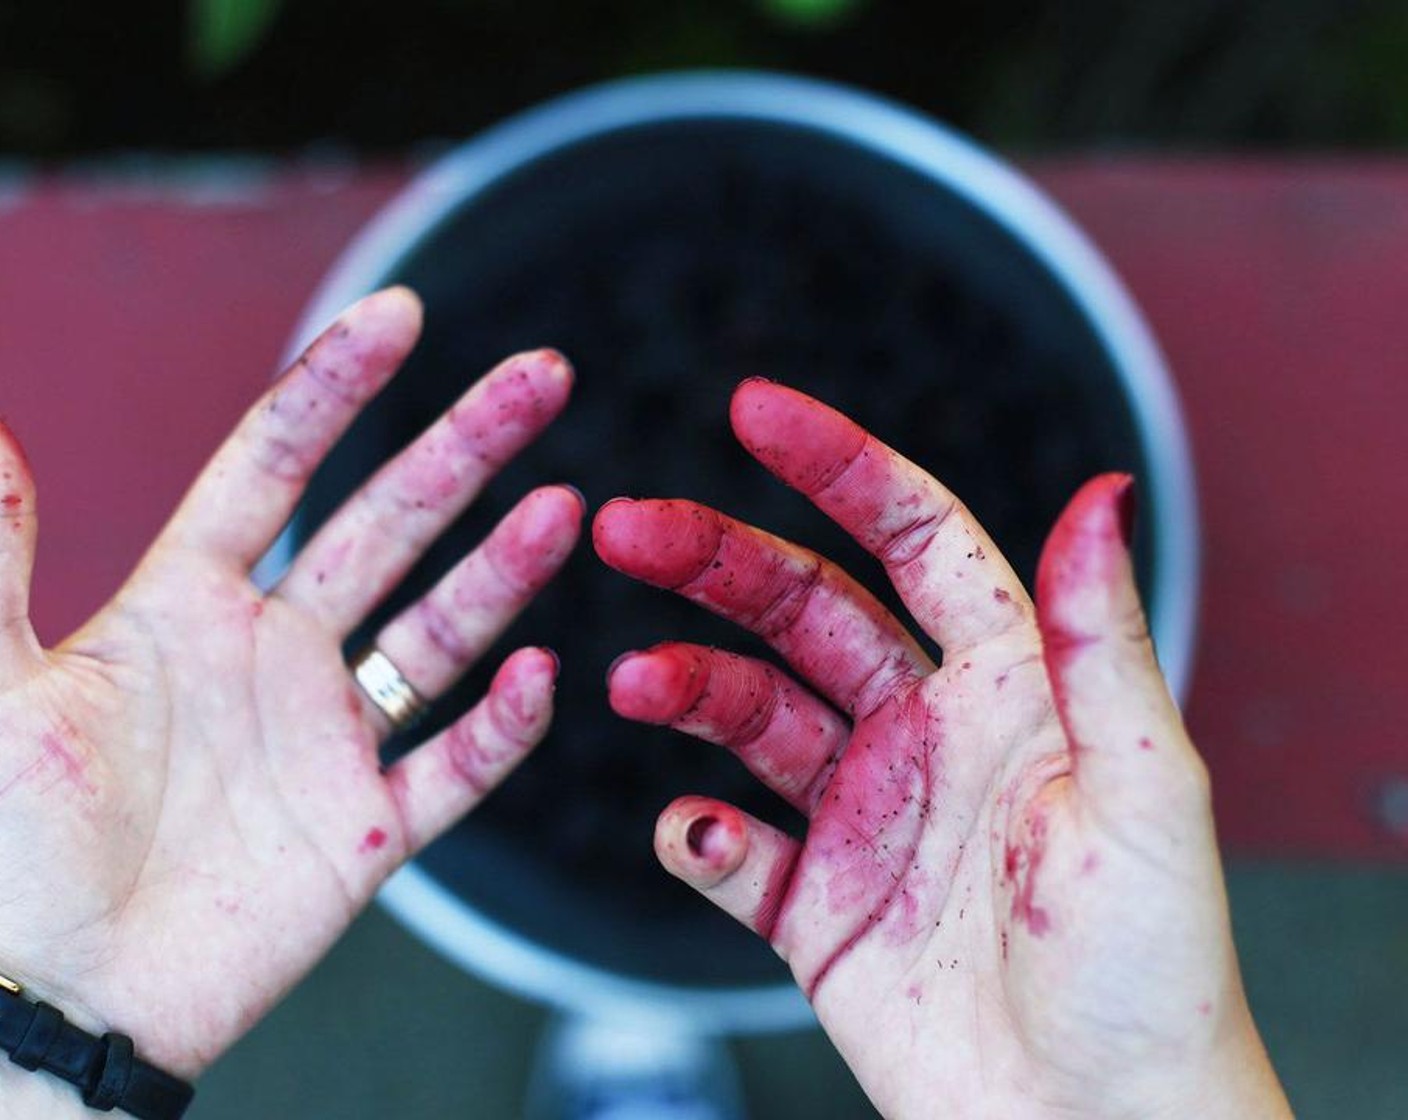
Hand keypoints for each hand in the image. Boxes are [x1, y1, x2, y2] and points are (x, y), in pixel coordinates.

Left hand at [0, 288, 580, 1083]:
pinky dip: (501, 728)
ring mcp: (329, 739)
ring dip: (504, 571)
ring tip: (563, 507)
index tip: (401, 317)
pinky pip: (454, 768)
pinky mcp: (367, 829)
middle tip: (538, 381)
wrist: (48, 1002)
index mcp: (188, 606)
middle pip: (389, 527)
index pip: (274, 468)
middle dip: (465, 448)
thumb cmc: (6, 849)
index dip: (336, 390)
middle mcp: (274, 655)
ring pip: (439, 633)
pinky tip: (538, 674)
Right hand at [595, 380, 1290, 1119]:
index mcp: (1003, 689)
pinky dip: (702, 839)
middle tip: (625, 529)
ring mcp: (865, 820)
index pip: (912, 542)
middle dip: (715, 560)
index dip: (838, 468)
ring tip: (633, 683)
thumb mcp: (1141, 791)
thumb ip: (1099, 645)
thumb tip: (1101, 490)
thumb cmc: (1150, 974)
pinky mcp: (820, 910)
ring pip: (752, 719)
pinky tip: (697, 837)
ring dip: (688, 690)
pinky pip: (736, 857)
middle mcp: (924, 737)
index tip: (756, 412)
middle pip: (802, 614)